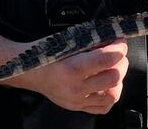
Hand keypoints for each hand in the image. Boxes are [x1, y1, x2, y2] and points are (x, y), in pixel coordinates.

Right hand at [3, 39, 128, 114]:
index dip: (119, 48)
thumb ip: (90, 41)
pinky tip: (106, 85)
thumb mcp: (66, 41)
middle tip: (118, 53)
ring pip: (112, 95)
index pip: (107, 59)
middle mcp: (75, 87)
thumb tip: (112, 39)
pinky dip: (110, 95)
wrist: (27, 71)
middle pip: (114, 77)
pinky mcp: (77, 107)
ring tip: (113, 68)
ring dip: (117, 80)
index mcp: (72, 68)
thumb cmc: (44, 53)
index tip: (120, 41)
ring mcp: (77, 100)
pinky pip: (103, 107)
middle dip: (121, 62)